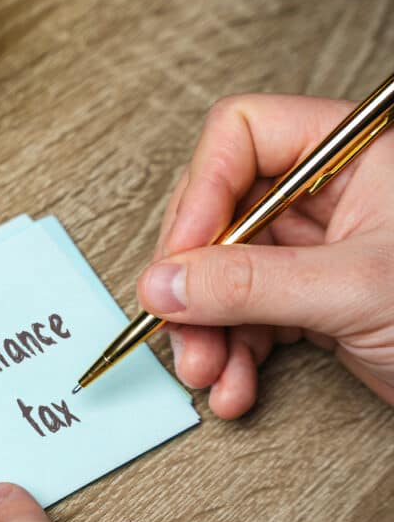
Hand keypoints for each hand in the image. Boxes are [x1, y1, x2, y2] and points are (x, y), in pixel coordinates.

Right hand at [139, 94, 393, 417]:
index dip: (201, 194)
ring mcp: (317, 249)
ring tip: (207, 370)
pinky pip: (245, 315)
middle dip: (195, 280)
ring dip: (205, 330)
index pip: (243, 137)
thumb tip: (166, 282)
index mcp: (355, 154)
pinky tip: (235, 383)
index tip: (180, 258)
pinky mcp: (311, 299)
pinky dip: (232, 354)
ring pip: (222, 272)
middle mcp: (330, 194)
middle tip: (178, 322)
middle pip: (220, 212)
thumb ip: (250, 285)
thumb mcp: (355, 290)